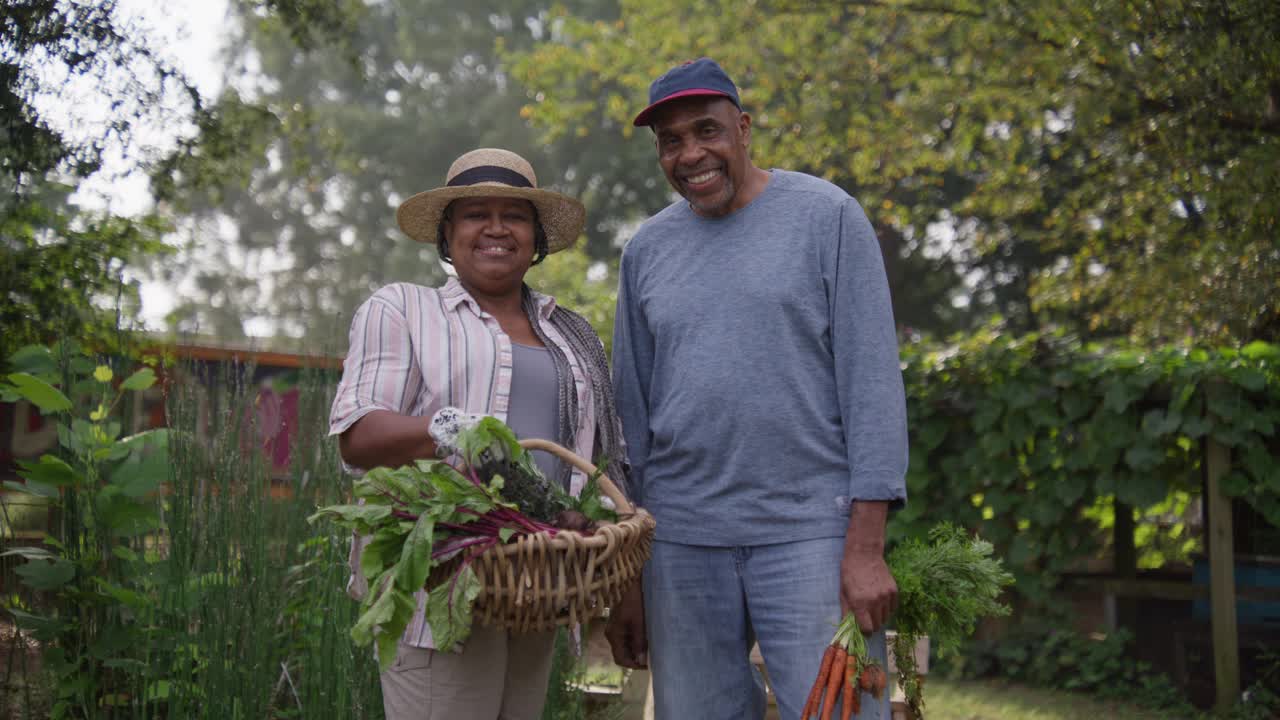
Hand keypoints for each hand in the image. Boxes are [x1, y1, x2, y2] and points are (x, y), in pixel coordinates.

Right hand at [605, 581, 647, 668]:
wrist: (636, 581)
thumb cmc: (637, 601)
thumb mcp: (639, 623)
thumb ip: (639, 642)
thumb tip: (640, 661)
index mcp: (613, 634)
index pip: (620, 659)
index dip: (634, 665)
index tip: (649, 665)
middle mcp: (612, 633)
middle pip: (622, 654)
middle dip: (637, 659)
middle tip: (653, 659)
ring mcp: (617, 628)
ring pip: (626, 647)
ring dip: (638, 651)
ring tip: (653, 650)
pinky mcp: (623, 623)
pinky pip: (628, 638)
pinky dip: (638, 642)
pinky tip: (649, 640)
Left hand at [841, 500, 896, 632]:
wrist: (864, 555)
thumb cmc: (850, 574)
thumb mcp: (843, 593)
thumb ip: (846, 612)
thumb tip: (848, 629)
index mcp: (860, 603)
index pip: (867, 629)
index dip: (865, 631)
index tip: (863, 628)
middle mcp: (874, 602)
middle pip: (878, 625)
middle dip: (872, 624)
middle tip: (867, 618)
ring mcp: (886, 596)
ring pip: (886, 617)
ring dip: (880, 616)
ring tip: (873, 607)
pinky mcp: (894, 591)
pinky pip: (893, 608)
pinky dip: (887, 608)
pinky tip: (880, 601)